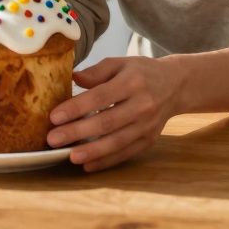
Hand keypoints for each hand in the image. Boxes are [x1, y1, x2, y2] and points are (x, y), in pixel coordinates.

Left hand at [45, 56, 182, 171]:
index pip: (100, 97)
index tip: (54, 116)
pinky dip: (106, 161)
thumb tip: (73, 78)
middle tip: (53, 139)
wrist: (176, 85)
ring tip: (69, 156)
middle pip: (106, 122)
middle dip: (77, 132)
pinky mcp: (149, 140)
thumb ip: (97, 71)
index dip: (76, 108)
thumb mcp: (120, 63)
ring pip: (116, 142)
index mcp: (132, 82)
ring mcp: (147, 125)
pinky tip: (88, 165)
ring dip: (92, 151)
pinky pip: (126, 153)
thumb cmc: (141, 72)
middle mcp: (142, 105)